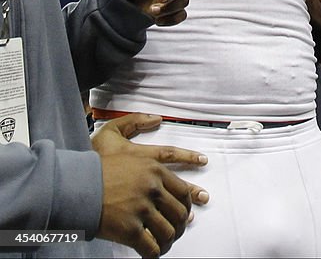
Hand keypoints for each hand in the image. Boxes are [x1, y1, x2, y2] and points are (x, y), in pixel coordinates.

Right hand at [93, 113, 208, 257]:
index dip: (193, 194)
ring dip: (171, 238)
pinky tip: (154, 253)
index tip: (202, 197)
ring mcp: (142, 208)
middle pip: (179, 210)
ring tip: (168, 242)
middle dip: (182, 221)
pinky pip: (151, 246)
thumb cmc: (93, 162)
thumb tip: (157, 119)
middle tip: (180, 227)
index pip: (181, 184)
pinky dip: (156, 253)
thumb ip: (135, 121)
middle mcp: (152, 187)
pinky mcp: (130, 229)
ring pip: (168, 229)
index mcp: (152, 167)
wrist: (75, 186)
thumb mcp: (113, 132)